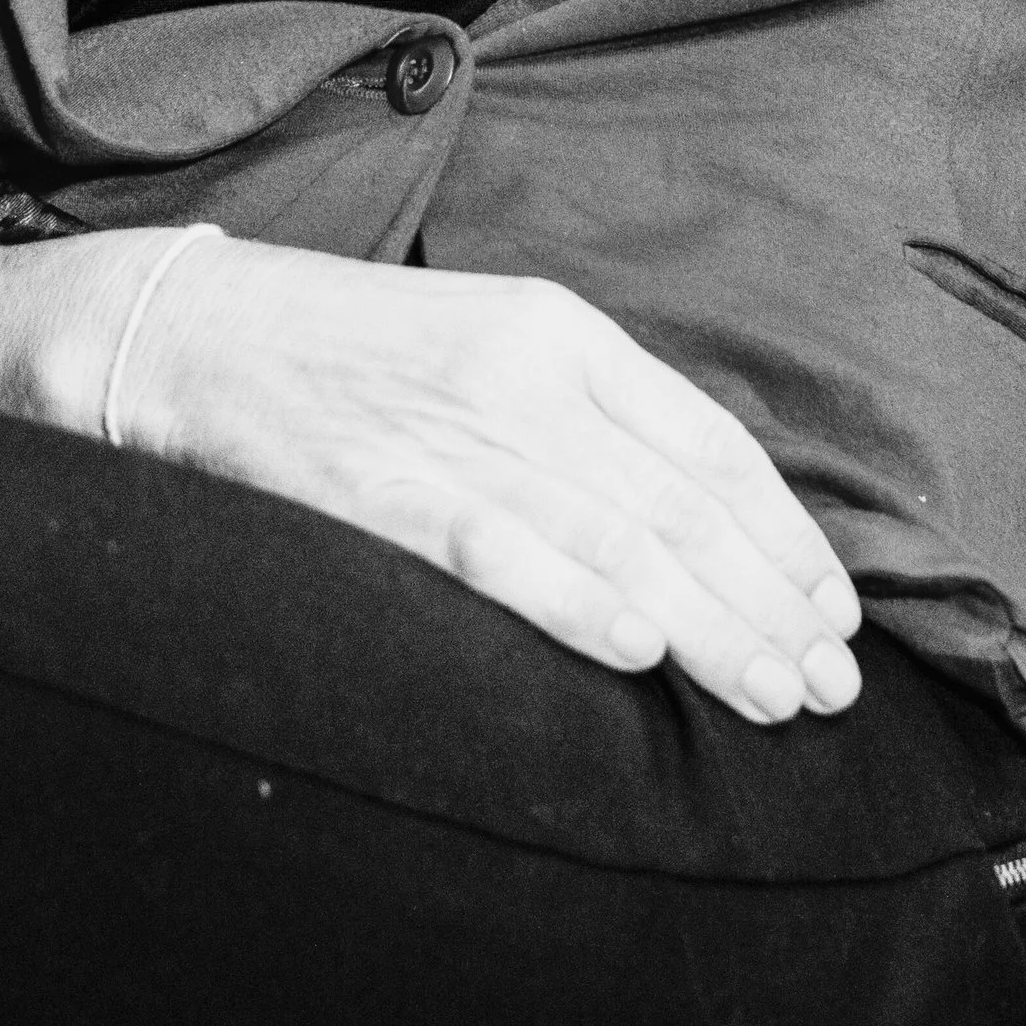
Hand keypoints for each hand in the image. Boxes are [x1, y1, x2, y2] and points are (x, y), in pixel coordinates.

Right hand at [115, 234, 862, 725]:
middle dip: (771, 601)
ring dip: (711, 628)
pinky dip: (577, 603)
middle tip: (835, 684)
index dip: (784, 533)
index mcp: (559, 331)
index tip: (836, 608)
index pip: (710, 443)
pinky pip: (500, 554)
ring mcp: (455, 432)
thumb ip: (583, 411)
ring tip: (778, 697)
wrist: (189, 329)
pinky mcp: (382, 491)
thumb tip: (691, 517)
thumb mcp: (486, 339)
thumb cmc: (345, 348)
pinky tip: (642, 651)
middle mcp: (525, 376)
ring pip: (617, 541)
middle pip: (682, 505)